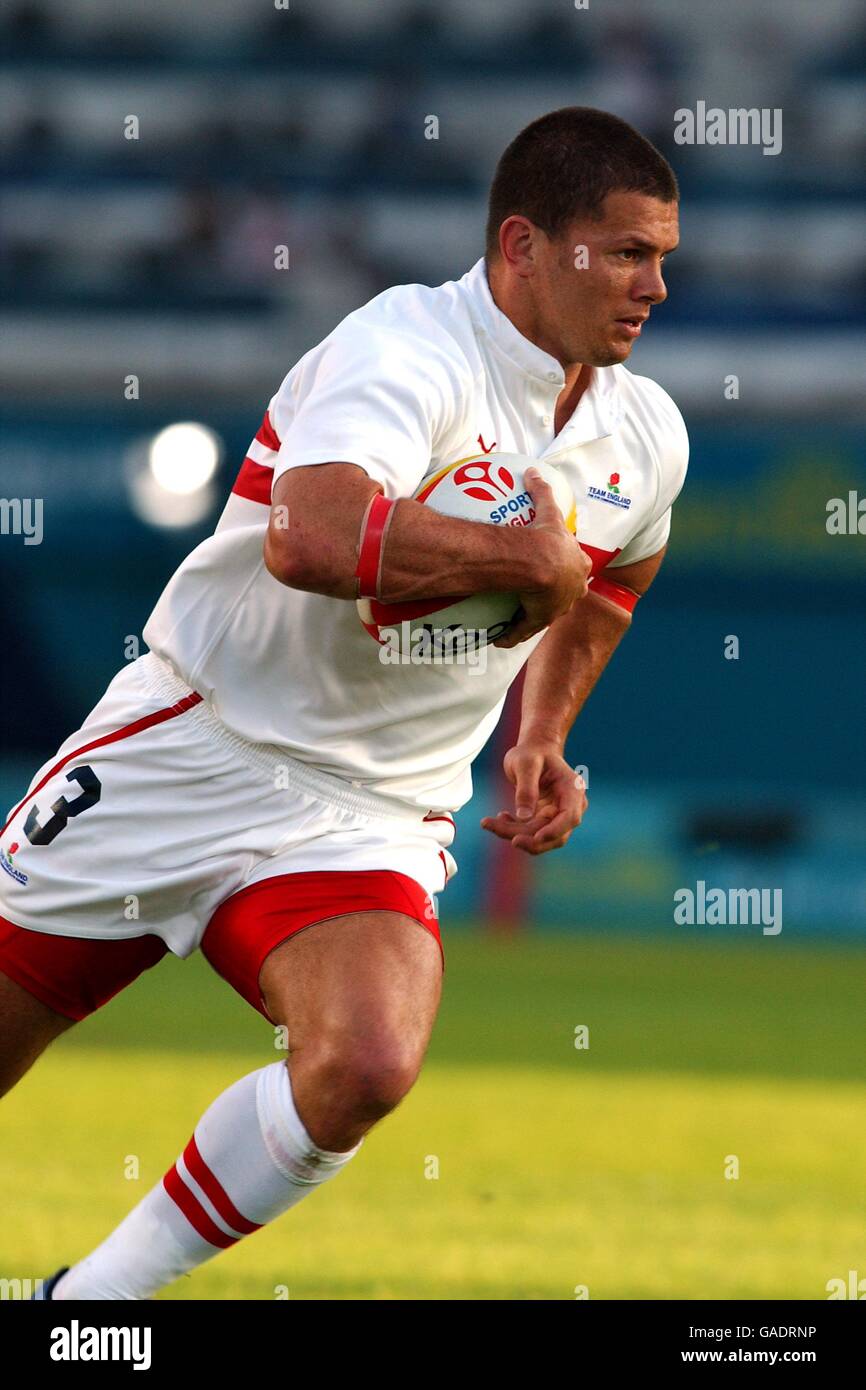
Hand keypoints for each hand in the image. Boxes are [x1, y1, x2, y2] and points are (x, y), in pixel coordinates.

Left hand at [480, 741, 587, 854]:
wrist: (534, 752)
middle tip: (493, 827)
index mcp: (573, 789)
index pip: (570, 817)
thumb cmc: (532, 753)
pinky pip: (530, 833)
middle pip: (554, 834)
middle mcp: (570, 806)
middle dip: (526, 837)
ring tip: (489, 822)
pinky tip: (500, 818)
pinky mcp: (544, 821)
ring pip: (540, 838)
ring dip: (514, 834)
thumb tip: (523, 817)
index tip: (536, 838)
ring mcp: (558, 816)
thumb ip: (526, 789)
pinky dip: (513, 830)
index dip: (554, 831)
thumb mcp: (526, 764)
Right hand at [493, 467, 591, 649]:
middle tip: (542, 594)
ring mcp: (558, 606)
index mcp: (577, 564)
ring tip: (520, 616)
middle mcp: (573, 588)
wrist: (541, 562)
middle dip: (561, 594)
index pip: (578, 566)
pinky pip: (525, 629)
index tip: (560, 566)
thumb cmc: (546, 537)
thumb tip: (531, 470)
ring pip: (548, 613)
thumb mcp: (547, 511)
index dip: (571, 567)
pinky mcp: (541, 619)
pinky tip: (500, 639)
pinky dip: (513, 634)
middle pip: (569, 592)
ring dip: (534, 616)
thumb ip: (541, 491)